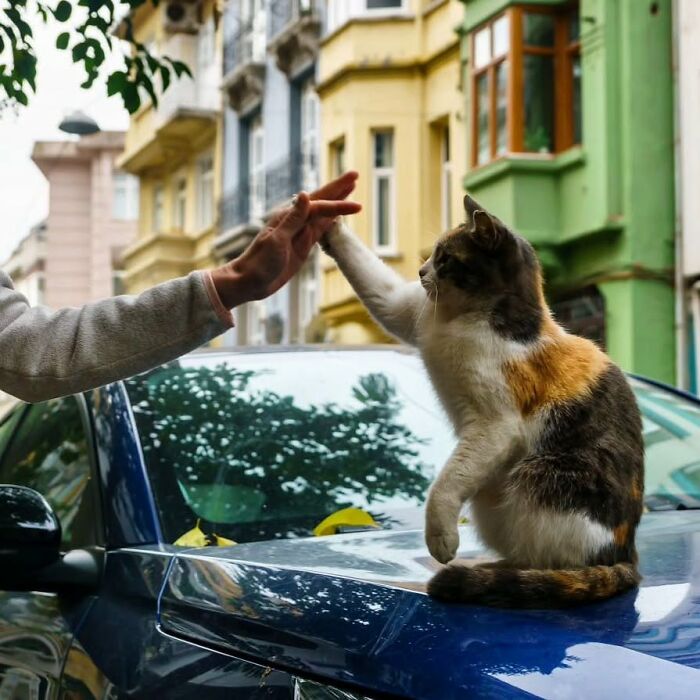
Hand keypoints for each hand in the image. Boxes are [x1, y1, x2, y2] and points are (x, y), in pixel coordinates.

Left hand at [211, 172, 360, 307]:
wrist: (250, 282)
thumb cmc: (259, 263)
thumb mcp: (277, 240)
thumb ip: (293, 219)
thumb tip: (305, 194)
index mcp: (289, 217)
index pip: (318, 206)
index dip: (338, 201)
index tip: (356, 202)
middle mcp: (296, 221)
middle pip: (322, 202)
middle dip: (338, 189)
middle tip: (355, 176)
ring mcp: (300, 233)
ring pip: (323, 213)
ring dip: (337, 202)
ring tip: (351, 189)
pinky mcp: (302, 246)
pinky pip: (320, 229)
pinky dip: (331, 220)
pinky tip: (337, 215)